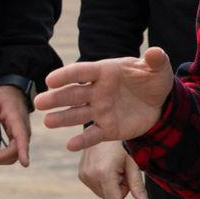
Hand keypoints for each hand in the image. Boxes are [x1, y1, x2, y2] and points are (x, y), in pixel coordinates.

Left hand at [0, 84, 31, 166]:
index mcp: (17, 121)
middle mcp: (23, 131)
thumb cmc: (2, 97)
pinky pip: (12, 153)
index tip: (25, 164)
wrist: (13, 92)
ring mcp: (22, 136)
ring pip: (13, 156)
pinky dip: (1, 157)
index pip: (22, 138)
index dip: (24, 152)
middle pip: (15, 152)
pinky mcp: (18, 139)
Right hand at [36, 48, 174, 151]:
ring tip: (47, 122)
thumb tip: (155, 52)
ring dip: (62, 118)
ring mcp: (100, 110)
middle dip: (55, 98)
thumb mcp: (158, 69)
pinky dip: (82, 141)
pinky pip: (92, 135)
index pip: (81, 72)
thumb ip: (155, 60)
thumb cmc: (154, 81)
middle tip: (39, 102)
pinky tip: (70, 145)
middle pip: (72, 93)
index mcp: (105, 72)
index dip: (66, 75)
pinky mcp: (107, 128)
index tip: (50, 80)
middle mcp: (97, 91)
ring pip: (77, 114)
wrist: (160, 104)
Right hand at [77, 140, 149, 198]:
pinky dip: (105, 183)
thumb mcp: (132, 163)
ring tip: (115, 169)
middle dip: (120, 190)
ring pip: (104, 194)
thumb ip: (137, 184)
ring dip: (112, 187)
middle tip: (124, 172)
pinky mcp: (81, 175)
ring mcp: (84, 176)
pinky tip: (106, 169)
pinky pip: (97, 188)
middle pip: (110, 198)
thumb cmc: (121, 147)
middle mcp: (91, 176)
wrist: (102, 131)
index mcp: (104, 173)